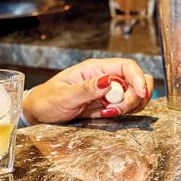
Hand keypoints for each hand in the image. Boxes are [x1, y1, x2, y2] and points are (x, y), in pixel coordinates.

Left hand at [22, 58, 151, 124]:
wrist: (39, 112)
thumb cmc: (47, 100)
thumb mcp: (64, 96)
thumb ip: (86, 89)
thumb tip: (107, 81)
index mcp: (94, 69)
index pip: (125, 66)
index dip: (138, 77)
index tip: (141, 93)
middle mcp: (103, 77)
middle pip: (134, 80)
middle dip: (134, 96)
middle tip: (117, 109)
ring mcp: (106, 90)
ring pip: (133, 94)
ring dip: (129, 105)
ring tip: (108, 113)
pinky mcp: (106, 103)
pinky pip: (125, 105)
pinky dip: (124, 111)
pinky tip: (108, 115)